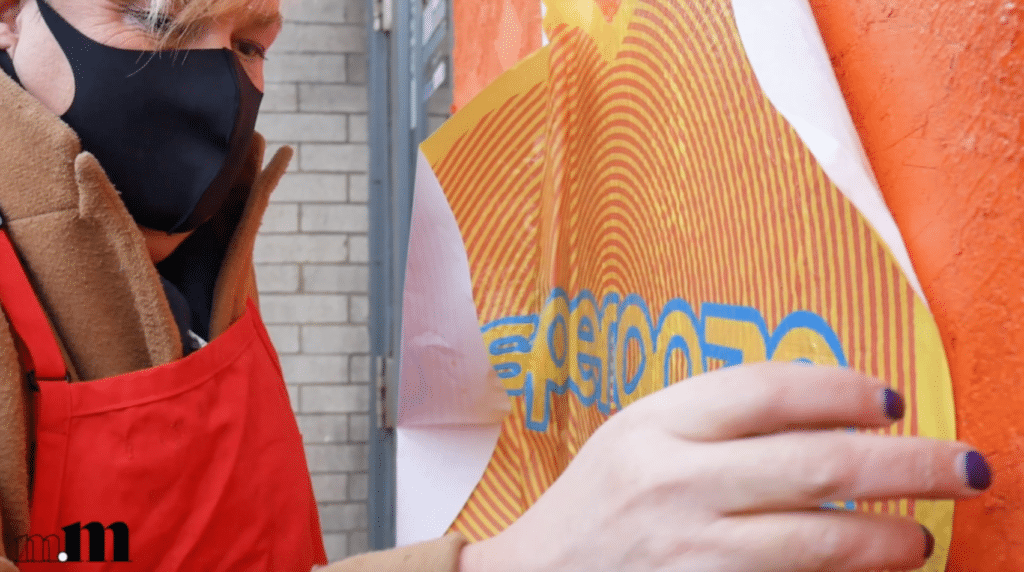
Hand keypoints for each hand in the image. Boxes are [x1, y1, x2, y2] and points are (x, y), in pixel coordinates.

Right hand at [460, 362, 988, 571]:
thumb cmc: (595, 503)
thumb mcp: (636, 434)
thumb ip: (716, 416)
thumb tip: (831, 412)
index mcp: (652, 424)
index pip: (766, 390)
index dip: (842, 389)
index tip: (889, 399)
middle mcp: (671, 483)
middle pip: (816, 464)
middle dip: (908, 465)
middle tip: (966, 465)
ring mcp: (687, 551)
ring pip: (818, 541)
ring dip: (888, 539)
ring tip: (921, 538)